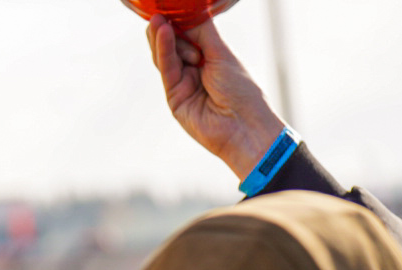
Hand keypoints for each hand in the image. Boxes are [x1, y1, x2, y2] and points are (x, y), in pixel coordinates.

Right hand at [147, 14, 285, 179]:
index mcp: (210, 57)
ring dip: (162, 36)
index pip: (188, 33)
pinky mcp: (174, 96)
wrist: (243, 126)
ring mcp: (182, 83)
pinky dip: (164, 50)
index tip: (170, 6)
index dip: (180, 20)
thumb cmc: (241, 91)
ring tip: (158, 19)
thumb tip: (188, 11)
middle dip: (168, 27)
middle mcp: (194, 69)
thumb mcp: (222, 54)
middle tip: (160, 11)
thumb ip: (203, 33)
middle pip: (174, 44)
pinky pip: (167, 69)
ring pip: (166, 56)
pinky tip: (163, 33)